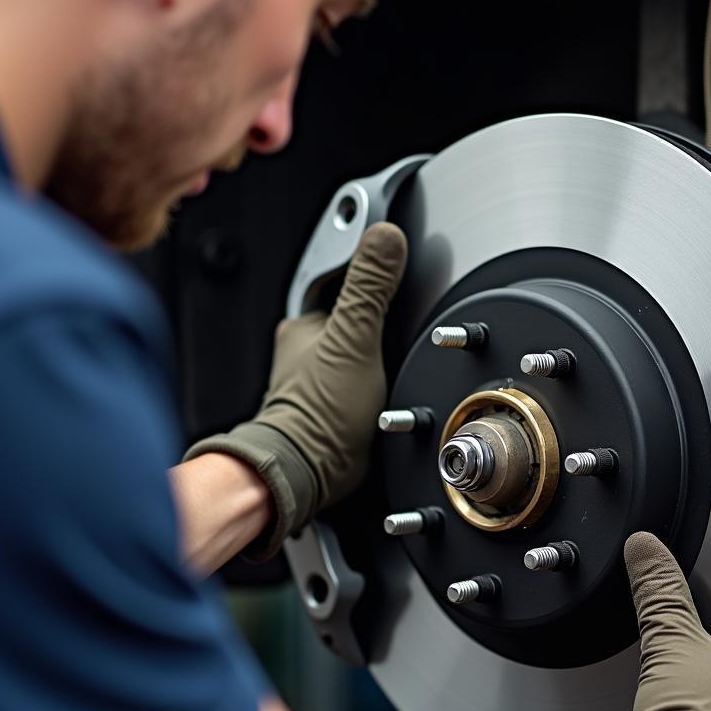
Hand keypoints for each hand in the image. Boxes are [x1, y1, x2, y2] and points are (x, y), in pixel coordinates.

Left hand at [185, 222, 407, 558]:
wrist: (308, 475)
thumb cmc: (319, 417)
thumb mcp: (355, 341)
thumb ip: (369, 287)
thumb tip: (384, 236)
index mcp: (307, 323)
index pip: (341, 273)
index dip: (369, 259)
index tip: (392, 240)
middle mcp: (306, 346)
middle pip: (350, 308)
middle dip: (377, 304)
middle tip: (405, 301)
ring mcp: (316, 375)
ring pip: (355, 341)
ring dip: (378, 340)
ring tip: (400, 344)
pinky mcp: (332, 402)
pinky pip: (359, 371)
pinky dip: (375, 369)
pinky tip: (389, 379)